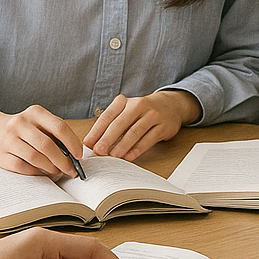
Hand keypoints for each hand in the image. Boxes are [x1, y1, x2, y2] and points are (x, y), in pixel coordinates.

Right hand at [0, 105, 84, 178]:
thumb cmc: (24, 129)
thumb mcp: (39, 123)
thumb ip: (55, 134)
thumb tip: (74, 155)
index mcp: (35, 112)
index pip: (59, 127)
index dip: (72, 143)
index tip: (79, 156)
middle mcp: (20, 123)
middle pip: (47, 145)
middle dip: (62, 161)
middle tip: (71, 170)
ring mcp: (9, 138)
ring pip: (35, 157)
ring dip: (50, 168)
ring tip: (58, 172)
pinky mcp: (1, 154)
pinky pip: (23, 167)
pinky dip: (36, 172)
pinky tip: (43, 173)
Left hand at [83, 90, 201, 160]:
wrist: (169, 105)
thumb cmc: (141, 112)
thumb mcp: (125, 112)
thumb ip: (111, 126)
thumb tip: (93, 144)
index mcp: (124, 102)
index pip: (108, 116)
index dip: (97, 130)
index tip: (88, 144)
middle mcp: (138, 105)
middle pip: (120, 123)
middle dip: (108, 138)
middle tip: (99, 151)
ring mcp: (152, 115)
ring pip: (135, 131)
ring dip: (123, 145)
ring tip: (113, 156)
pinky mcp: (163, 126)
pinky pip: (148, 139)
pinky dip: (137, 149)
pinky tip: (129, 157)